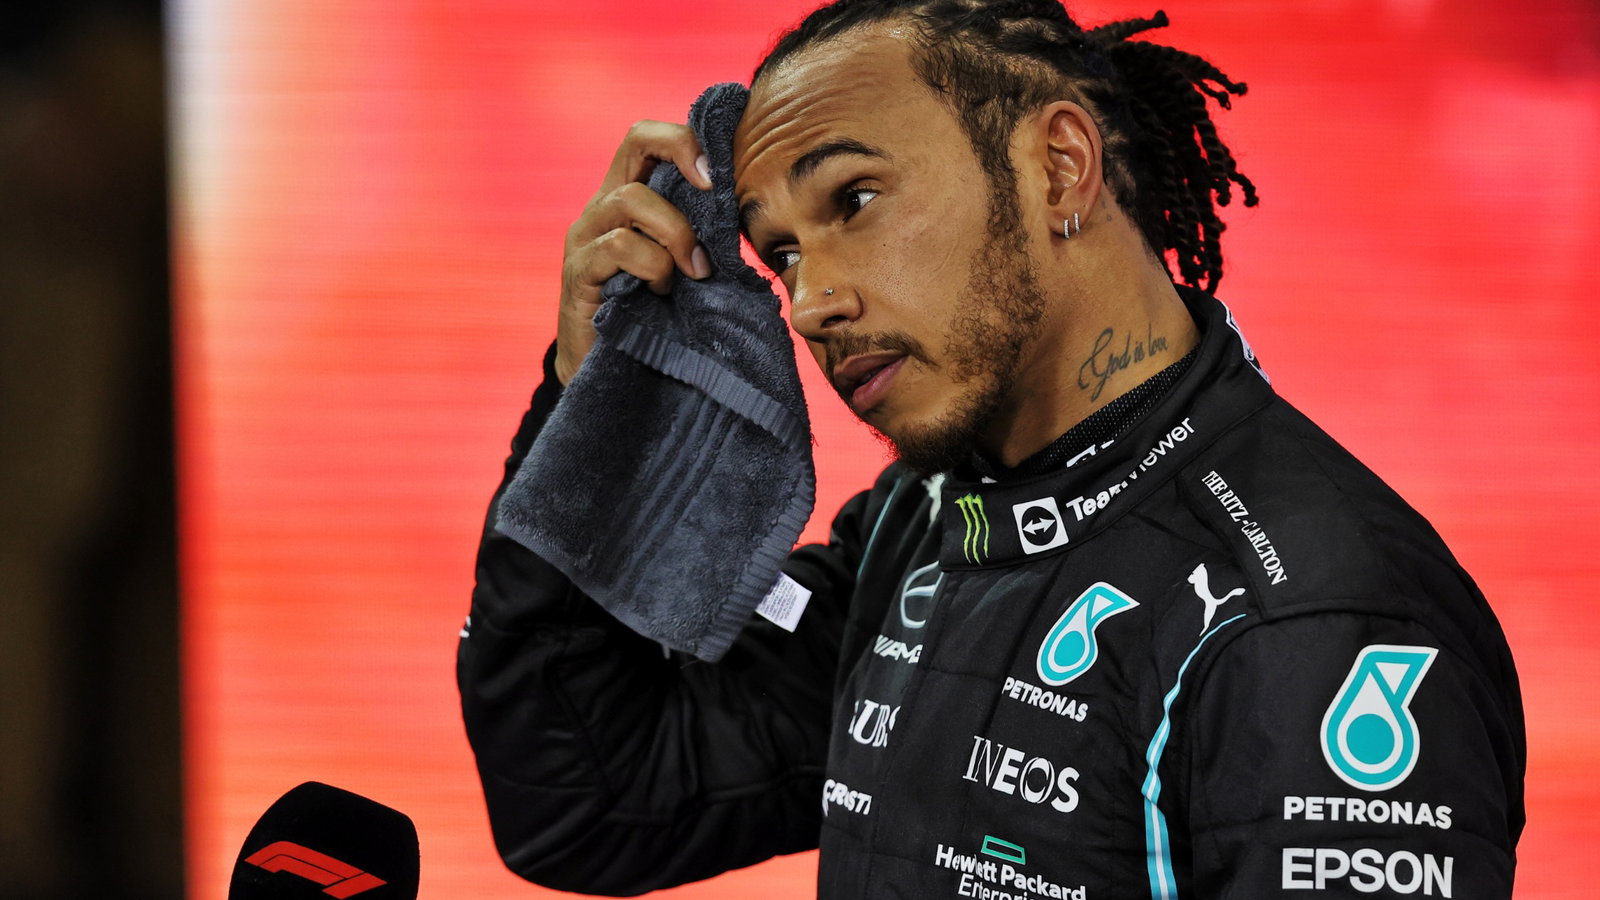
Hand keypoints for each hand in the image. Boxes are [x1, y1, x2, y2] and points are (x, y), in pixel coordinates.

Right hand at [555, 120, 712, 384]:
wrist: (605, 374)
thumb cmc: (653, 317)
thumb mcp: (683, 268)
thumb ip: (703, 237)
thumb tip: (756, 218)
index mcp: (629, 198)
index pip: (649, 138)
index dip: (686, 138)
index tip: (720, 172)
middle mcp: (602, 207)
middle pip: (636, 139)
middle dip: (683, 155)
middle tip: (714, 191)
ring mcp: (585, 236)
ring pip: (632, 199)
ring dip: (675, 233)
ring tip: (692, 272)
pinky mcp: (578, 272)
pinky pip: (618, 246)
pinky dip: (652, 266)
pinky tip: (660, 293)